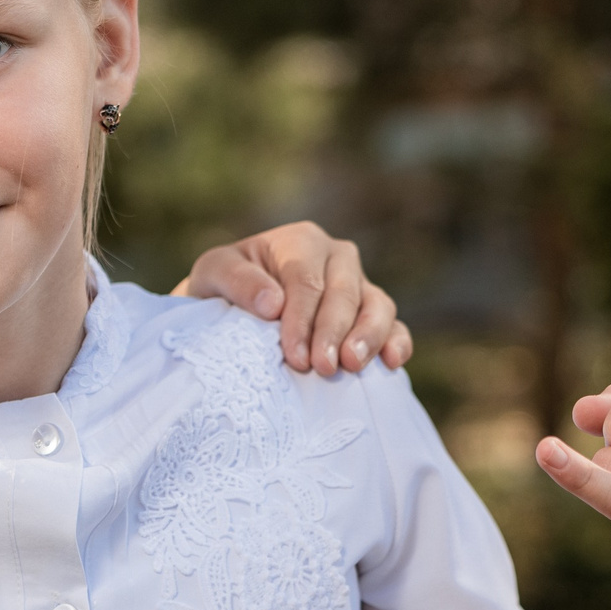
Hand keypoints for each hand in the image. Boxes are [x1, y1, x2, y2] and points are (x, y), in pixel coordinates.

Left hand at [178, 220, 412, 376]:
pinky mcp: (371, 314)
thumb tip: (273, 304)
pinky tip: (393, 362)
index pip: (306, 279)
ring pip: (377, 305)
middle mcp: (337, 258)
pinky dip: (397, 341)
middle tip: (323, 368)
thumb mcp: (213, 274)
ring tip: (353, 366)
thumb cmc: (222, 288)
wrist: (230, 308)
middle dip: (333, 332)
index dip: (303, 318)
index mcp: (301, 242)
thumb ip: (236, 281)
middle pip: (344, 293)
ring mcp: (359, 286)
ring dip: (369, 336)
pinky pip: (394, 325)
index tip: (295, 355)